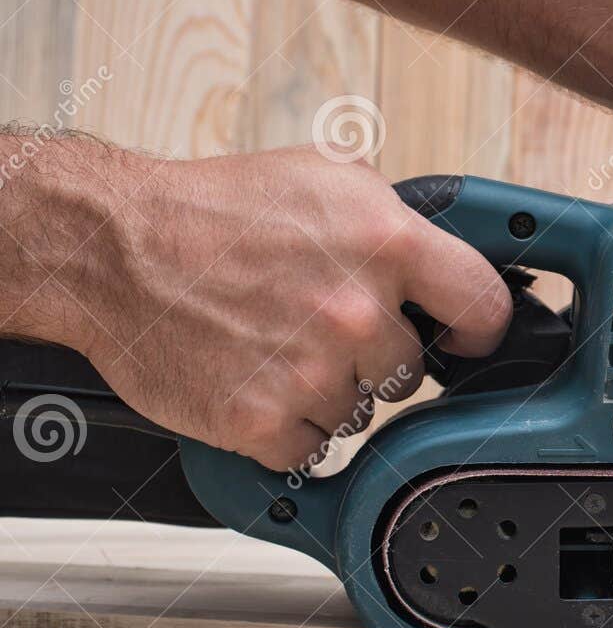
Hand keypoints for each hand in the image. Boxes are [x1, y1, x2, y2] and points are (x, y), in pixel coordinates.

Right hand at [67, 147, 511, 469]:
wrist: (112, 247)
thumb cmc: (213, 211)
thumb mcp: (325, 178)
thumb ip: (398, 218)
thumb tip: (450, 255)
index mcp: (385, 243)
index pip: (485, 307)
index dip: (477, 327)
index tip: (462, 336)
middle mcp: (356, 311)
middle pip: (411, 369)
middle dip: (375, 354)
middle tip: (320, 324)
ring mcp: (310, 372)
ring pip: (359, 410)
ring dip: (326, 390)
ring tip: (274, 343)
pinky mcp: (261, 422)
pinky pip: (309, 448)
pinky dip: (283, 426)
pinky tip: (252, 378)